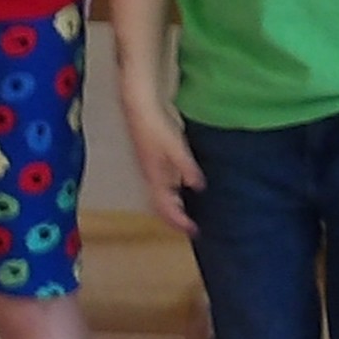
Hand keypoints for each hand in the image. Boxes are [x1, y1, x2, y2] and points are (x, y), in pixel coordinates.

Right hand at [124, 100, 205, 235]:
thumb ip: (186, 168)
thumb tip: (198, 187)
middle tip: (192, 227)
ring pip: (162, 194)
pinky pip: (164, 182)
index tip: (193, 231)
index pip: (165, 207)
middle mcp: (151, 176)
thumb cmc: (156, 126)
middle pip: (162, 204)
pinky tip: (184, 186)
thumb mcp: (176, 148)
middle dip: (175, 218)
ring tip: (189, 212)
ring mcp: (152, 168)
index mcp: (155, 177)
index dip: (178, 221)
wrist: (140, 107)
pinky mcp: (154, 158)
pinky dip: (174, 190)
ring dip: (174, 205)